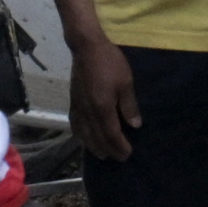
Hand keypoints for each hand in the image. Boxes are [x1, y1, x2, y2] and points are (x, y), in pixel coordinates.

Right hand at [68, 31, 139, 159]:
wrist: (86, 48)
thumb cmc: (110, 62)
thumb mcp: (126, 82)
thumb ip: (129, 105)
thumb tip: (135, 125)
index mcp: (102, 108)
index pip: (111, 134)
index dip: (119, 146)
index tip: (127, 154)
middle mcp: (88, 112)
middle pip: (97, 138)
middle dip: (109, 150)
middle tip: (119, 158)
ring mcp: (78, 107)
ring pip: (84, 134)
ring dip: (93, 147)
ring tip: (102, 155)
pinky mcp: (73, 101)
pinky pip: (75, 124)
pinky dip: (80, 135)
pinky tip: (84, 138)